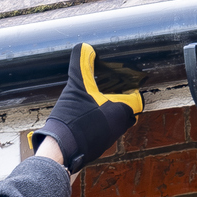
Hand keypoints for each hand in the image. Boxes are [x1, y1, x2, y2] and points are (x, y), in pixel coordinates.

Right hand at [32, 43, 142, 172]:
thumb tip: (84, 47)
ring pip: (116, 121)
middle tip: (106, 89)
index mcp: (122, 110)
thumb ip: (82, 65)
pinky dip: (99, 122)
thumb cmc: (73, 118)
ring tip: (94, 101)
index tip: (121, 81)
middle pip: (127, 109)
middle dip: (119, 99)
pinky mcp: (98, 146)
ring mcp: (110, 138)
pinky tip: (85, 117)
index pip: (136, 97)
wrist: (60, 149)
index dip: (129, 87)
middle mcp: (120, 126)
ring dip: (109, 111)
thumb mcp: (76, 86)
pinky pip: (104, 130)